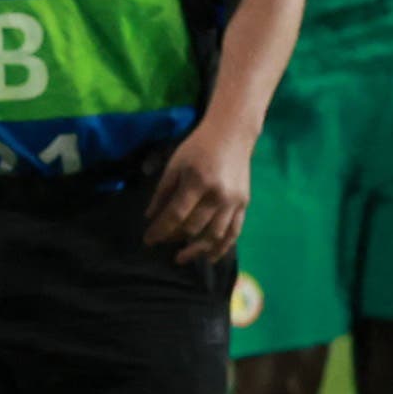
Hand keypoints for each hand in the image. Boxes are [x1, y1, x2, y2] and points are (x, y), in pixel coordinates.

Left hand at [141, 121, 254, 266]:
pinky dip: (221, 248)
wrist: (231, 135)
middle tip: (162, 243)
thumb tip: (150, 218)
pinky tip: (209, 258)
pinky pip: (233, 232)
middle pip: (194, 228)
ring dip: (196, 250)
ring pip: (214, 236)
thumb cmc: (198, 147)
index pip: (176, 215)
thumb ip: (162, 193)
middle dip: (175, 239)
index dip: (160, 230)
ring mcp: (234, 202)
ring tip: (181, 257)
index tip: (148, 240)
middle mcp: (218, 195)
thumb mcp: (174, 165)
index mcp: (198, 182)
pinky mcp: (244, 204)